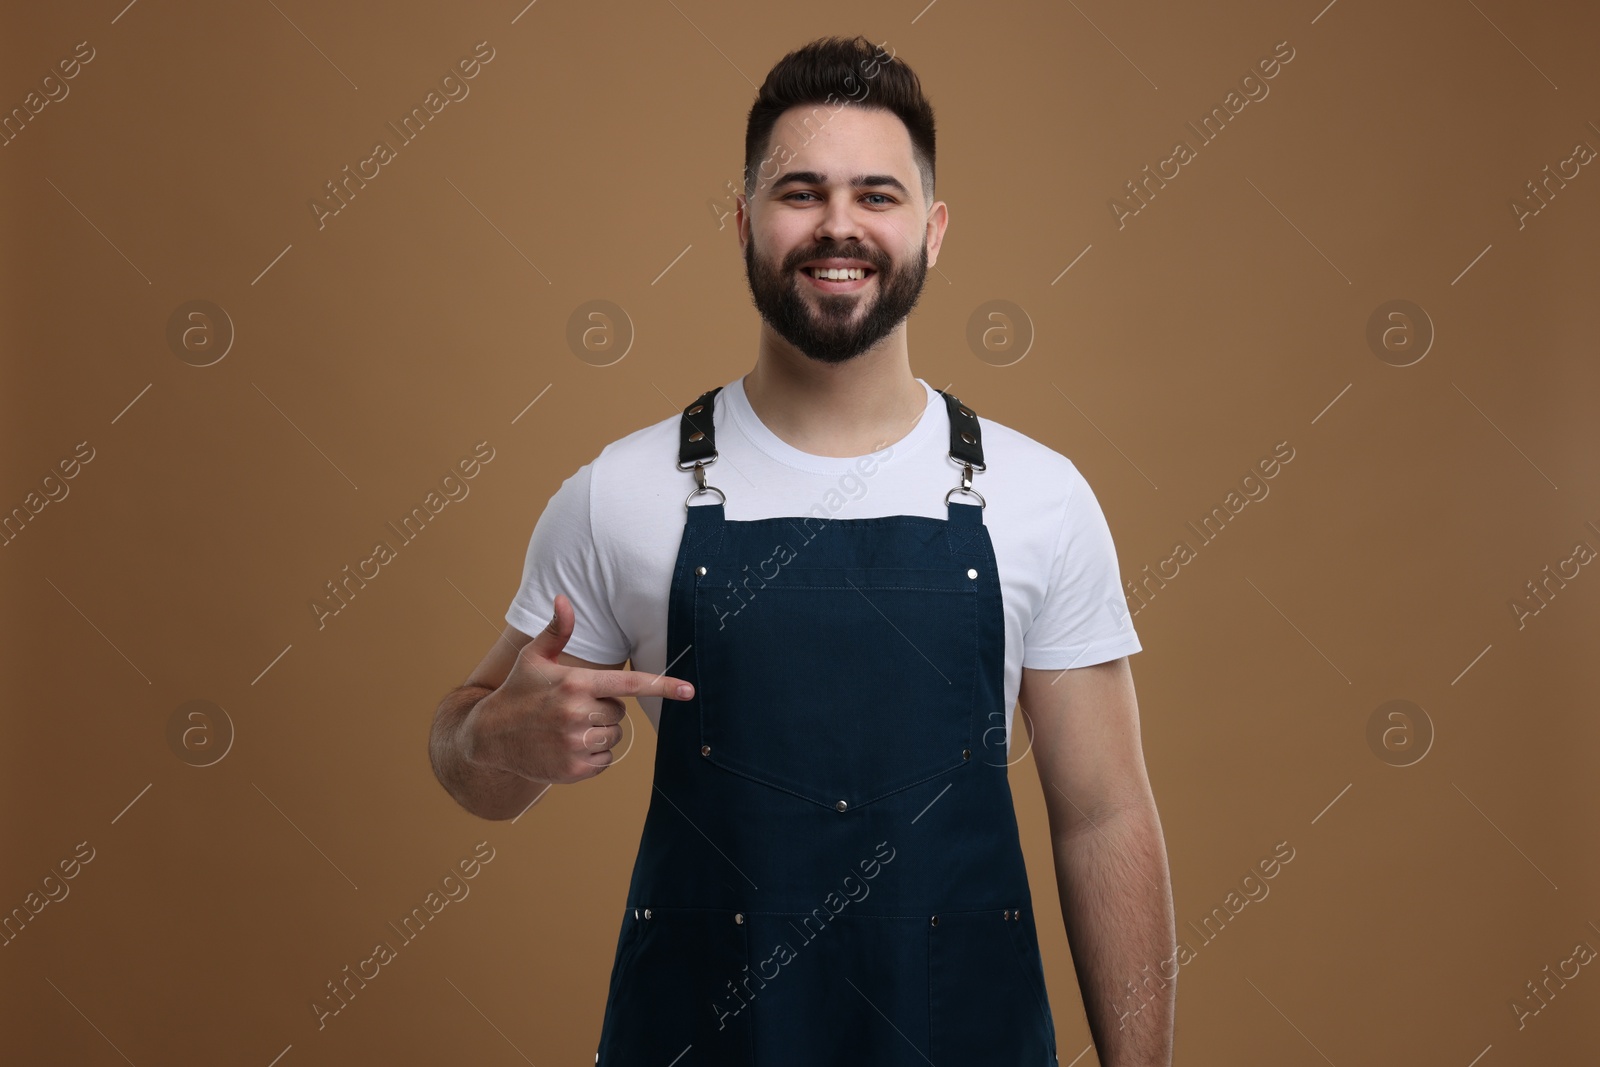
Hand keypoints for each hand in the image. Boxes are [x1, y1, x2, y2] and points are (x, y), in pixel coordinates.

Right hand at [465, 593, 693, 783]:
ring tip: (566, 728)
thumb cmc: (518, 691)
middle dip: (603, 710)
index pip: (629, 684)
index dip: (662, 686)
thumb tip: (563, 598)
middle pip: (619, 712)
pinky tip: (565, 747)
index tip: (688, 690)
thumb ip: (556, 630)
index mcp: (575, 683)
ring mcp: (575, 743)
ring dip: (598, 733)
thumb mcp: (534, 658)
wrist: (488, 738)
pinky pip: (604, 760)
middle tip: (572, 708)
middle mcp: (576, 713)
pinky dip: (592, 756)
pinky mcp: (573, 770)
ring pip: (614, 736)